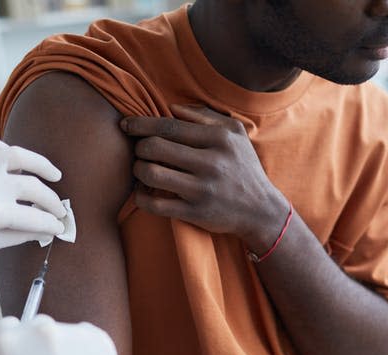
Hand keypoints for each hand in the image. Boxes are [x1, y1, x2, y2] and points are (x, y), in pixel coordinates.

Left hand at [0, 137, 66, 274]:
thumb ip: (17, 236)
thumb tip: (42, 232)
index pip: (37, 218)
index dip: (54, 225)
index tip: (62, 228)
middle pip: (35, 189)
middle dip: (53, 202)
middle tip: (61, 211)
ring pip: (21, 157)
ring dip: (42, 166)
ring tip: (55, 176)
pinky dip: (8, 153)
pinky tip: (17, 164)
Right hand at [0, 315, 136, 354]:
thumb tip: (33, 349)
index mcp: (7, 344)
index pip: (8, 326)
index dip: (18, 342)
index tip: (27, 354)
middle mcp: (37, 331)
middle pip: (39, 326)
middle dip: (45, 345)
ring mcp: (69, 331)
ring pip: (68, 334)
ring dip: (71, 350)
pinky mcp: (98, 336)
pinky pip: (91, 339)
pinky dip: (91, 353)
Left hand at [120, 104, 288, 253]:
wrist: (261, 210)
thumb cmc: (243, 167)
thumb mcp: (235, 134)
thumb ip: (205, 116)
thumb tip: (171, 108)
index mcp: (218, 139)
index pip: (168, 126)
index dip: (141, 124)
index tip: (126, 125)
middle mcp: (210, 163)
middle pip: (154, 147)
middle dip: (138, 147)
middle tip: (138, 150)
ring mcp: (202, 189)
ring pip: (151, 174)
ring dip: (137, 170)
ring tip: (140, 169)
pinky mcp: (195, 213)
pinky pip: (155, 205)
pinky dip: (140, 198)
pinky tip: (142, 193)